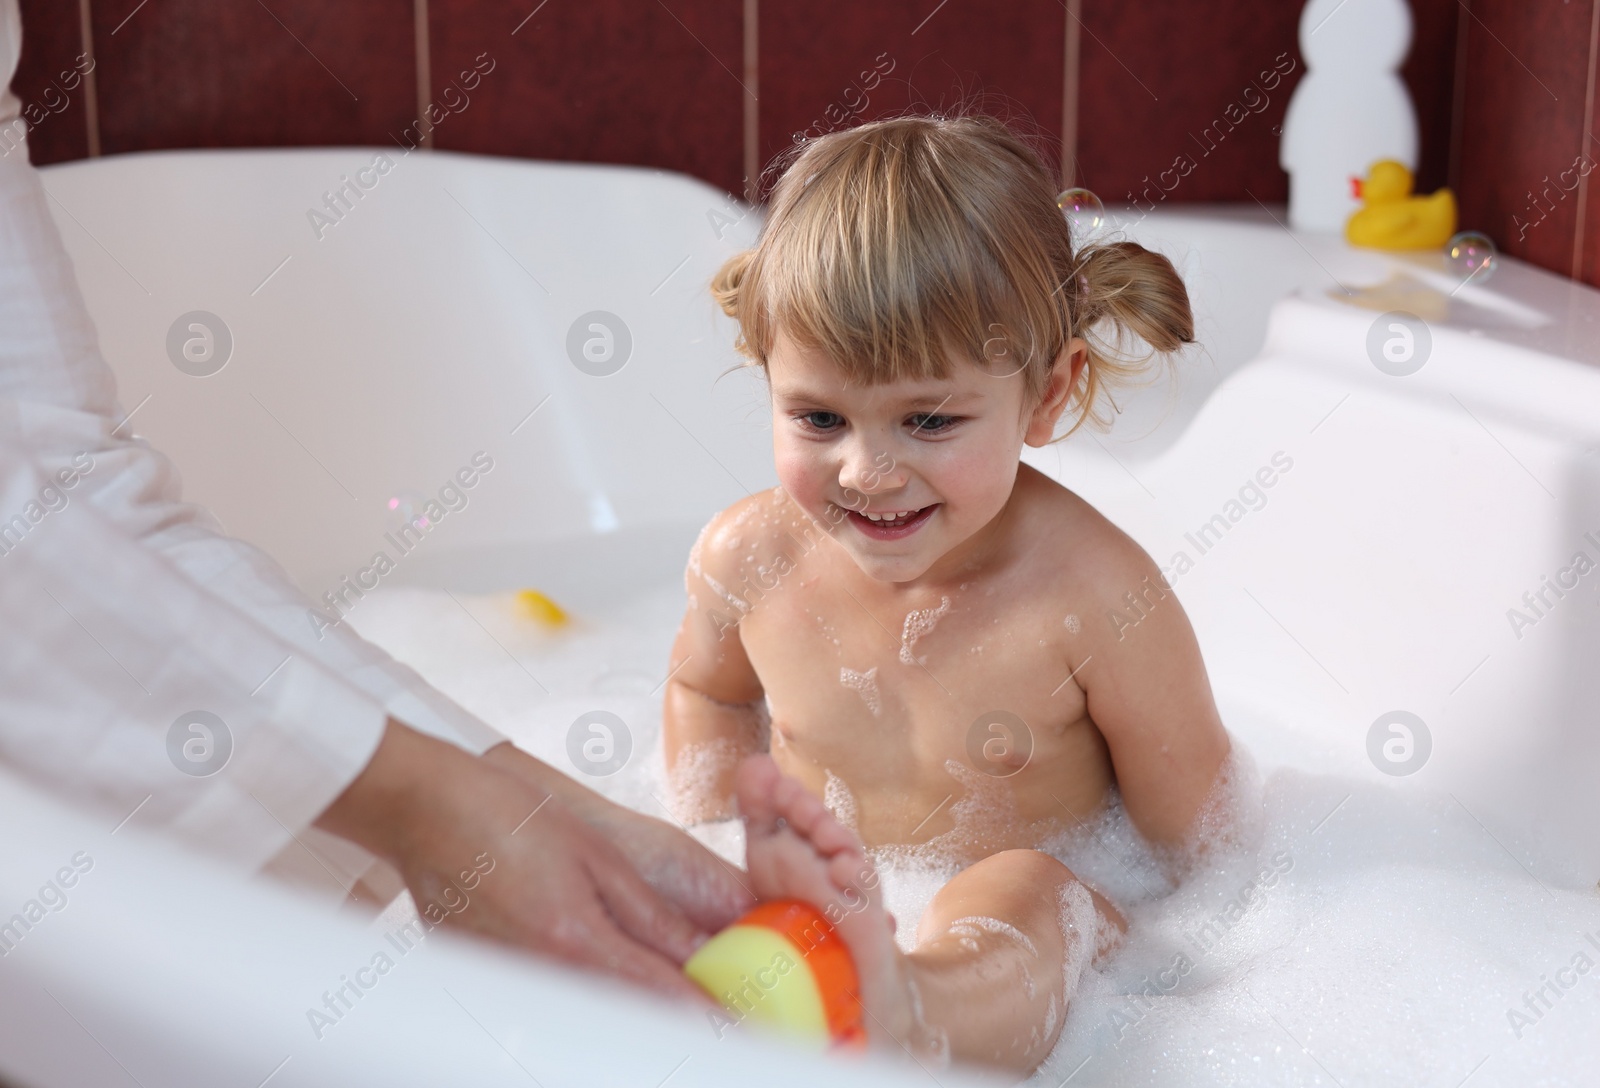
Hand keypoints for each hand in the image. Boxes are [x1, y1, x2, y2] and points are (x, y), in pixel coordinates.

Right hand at [316, 720, 710, 997]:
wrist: (424, 811)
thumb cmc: (507, 818)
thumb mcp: (596, 858)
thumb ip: (651, 917)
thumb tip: (703, 957)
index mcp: (575, 941)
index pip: (661, 1000)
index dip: (707, 1020)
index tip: (739, 1029)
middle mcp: (541, 976)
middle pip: (625, 1020)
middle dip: (668, 1020)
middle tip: (707, 1007)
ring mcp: (509, 985)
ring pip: (589, 1014)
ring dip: (626, 1006)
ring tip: (660, 984)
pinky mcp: (487, 983)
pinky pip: (550, 1002)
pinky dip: (581, 994)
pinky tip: (590, 960)